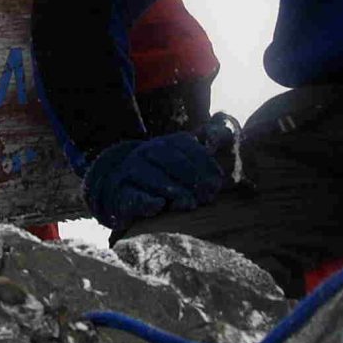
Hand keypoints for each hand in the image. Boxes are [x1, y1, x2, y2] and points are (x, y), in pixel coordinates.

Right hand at [83, 130, 227, 227]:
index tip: (217, 182)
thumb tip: (222, 137)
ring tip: (188, 203)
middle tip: (207, 195)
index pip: (186, 146)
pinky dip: (145, 201)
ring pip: (149, 175)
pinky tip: (158, 205)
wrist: (121, 186)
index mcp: (166, 143)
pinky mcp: (121, 194)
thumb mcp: (184, 158)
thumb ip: (204, 145)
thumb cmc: (163, 174)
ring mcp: (131, 171)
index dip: (204, 162)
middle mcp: (147, 152)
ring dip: (171, 188)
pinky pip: (132, 195)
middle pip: (168, 157)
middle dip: (190, 175)